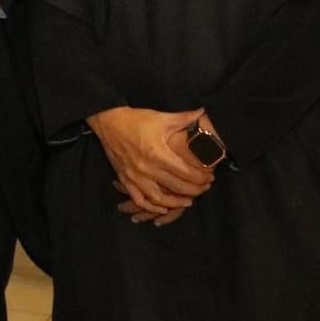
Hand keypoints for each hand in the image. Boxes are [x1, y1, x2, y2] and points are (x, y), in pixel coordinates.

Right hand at [85, 106, 212, 216]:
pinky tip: (162, 209)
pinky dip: (151, 208)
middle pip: (177, 187)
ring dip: (176, 202)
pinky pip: (139, 200)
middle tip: (205, 186)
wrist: (108, 121)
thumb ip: (185, 118)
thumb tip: (203, 112)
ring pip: (159, 199)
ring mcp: (135, 176)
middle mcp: (147, 169)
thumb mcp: (162, 118)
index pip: (187, 173)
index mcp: (158, 154)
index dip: (202, 177)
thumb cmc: (136, 120)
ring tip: (189, 201)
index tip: (210, 175)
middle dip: (196, 190)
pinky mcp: (125, 179)